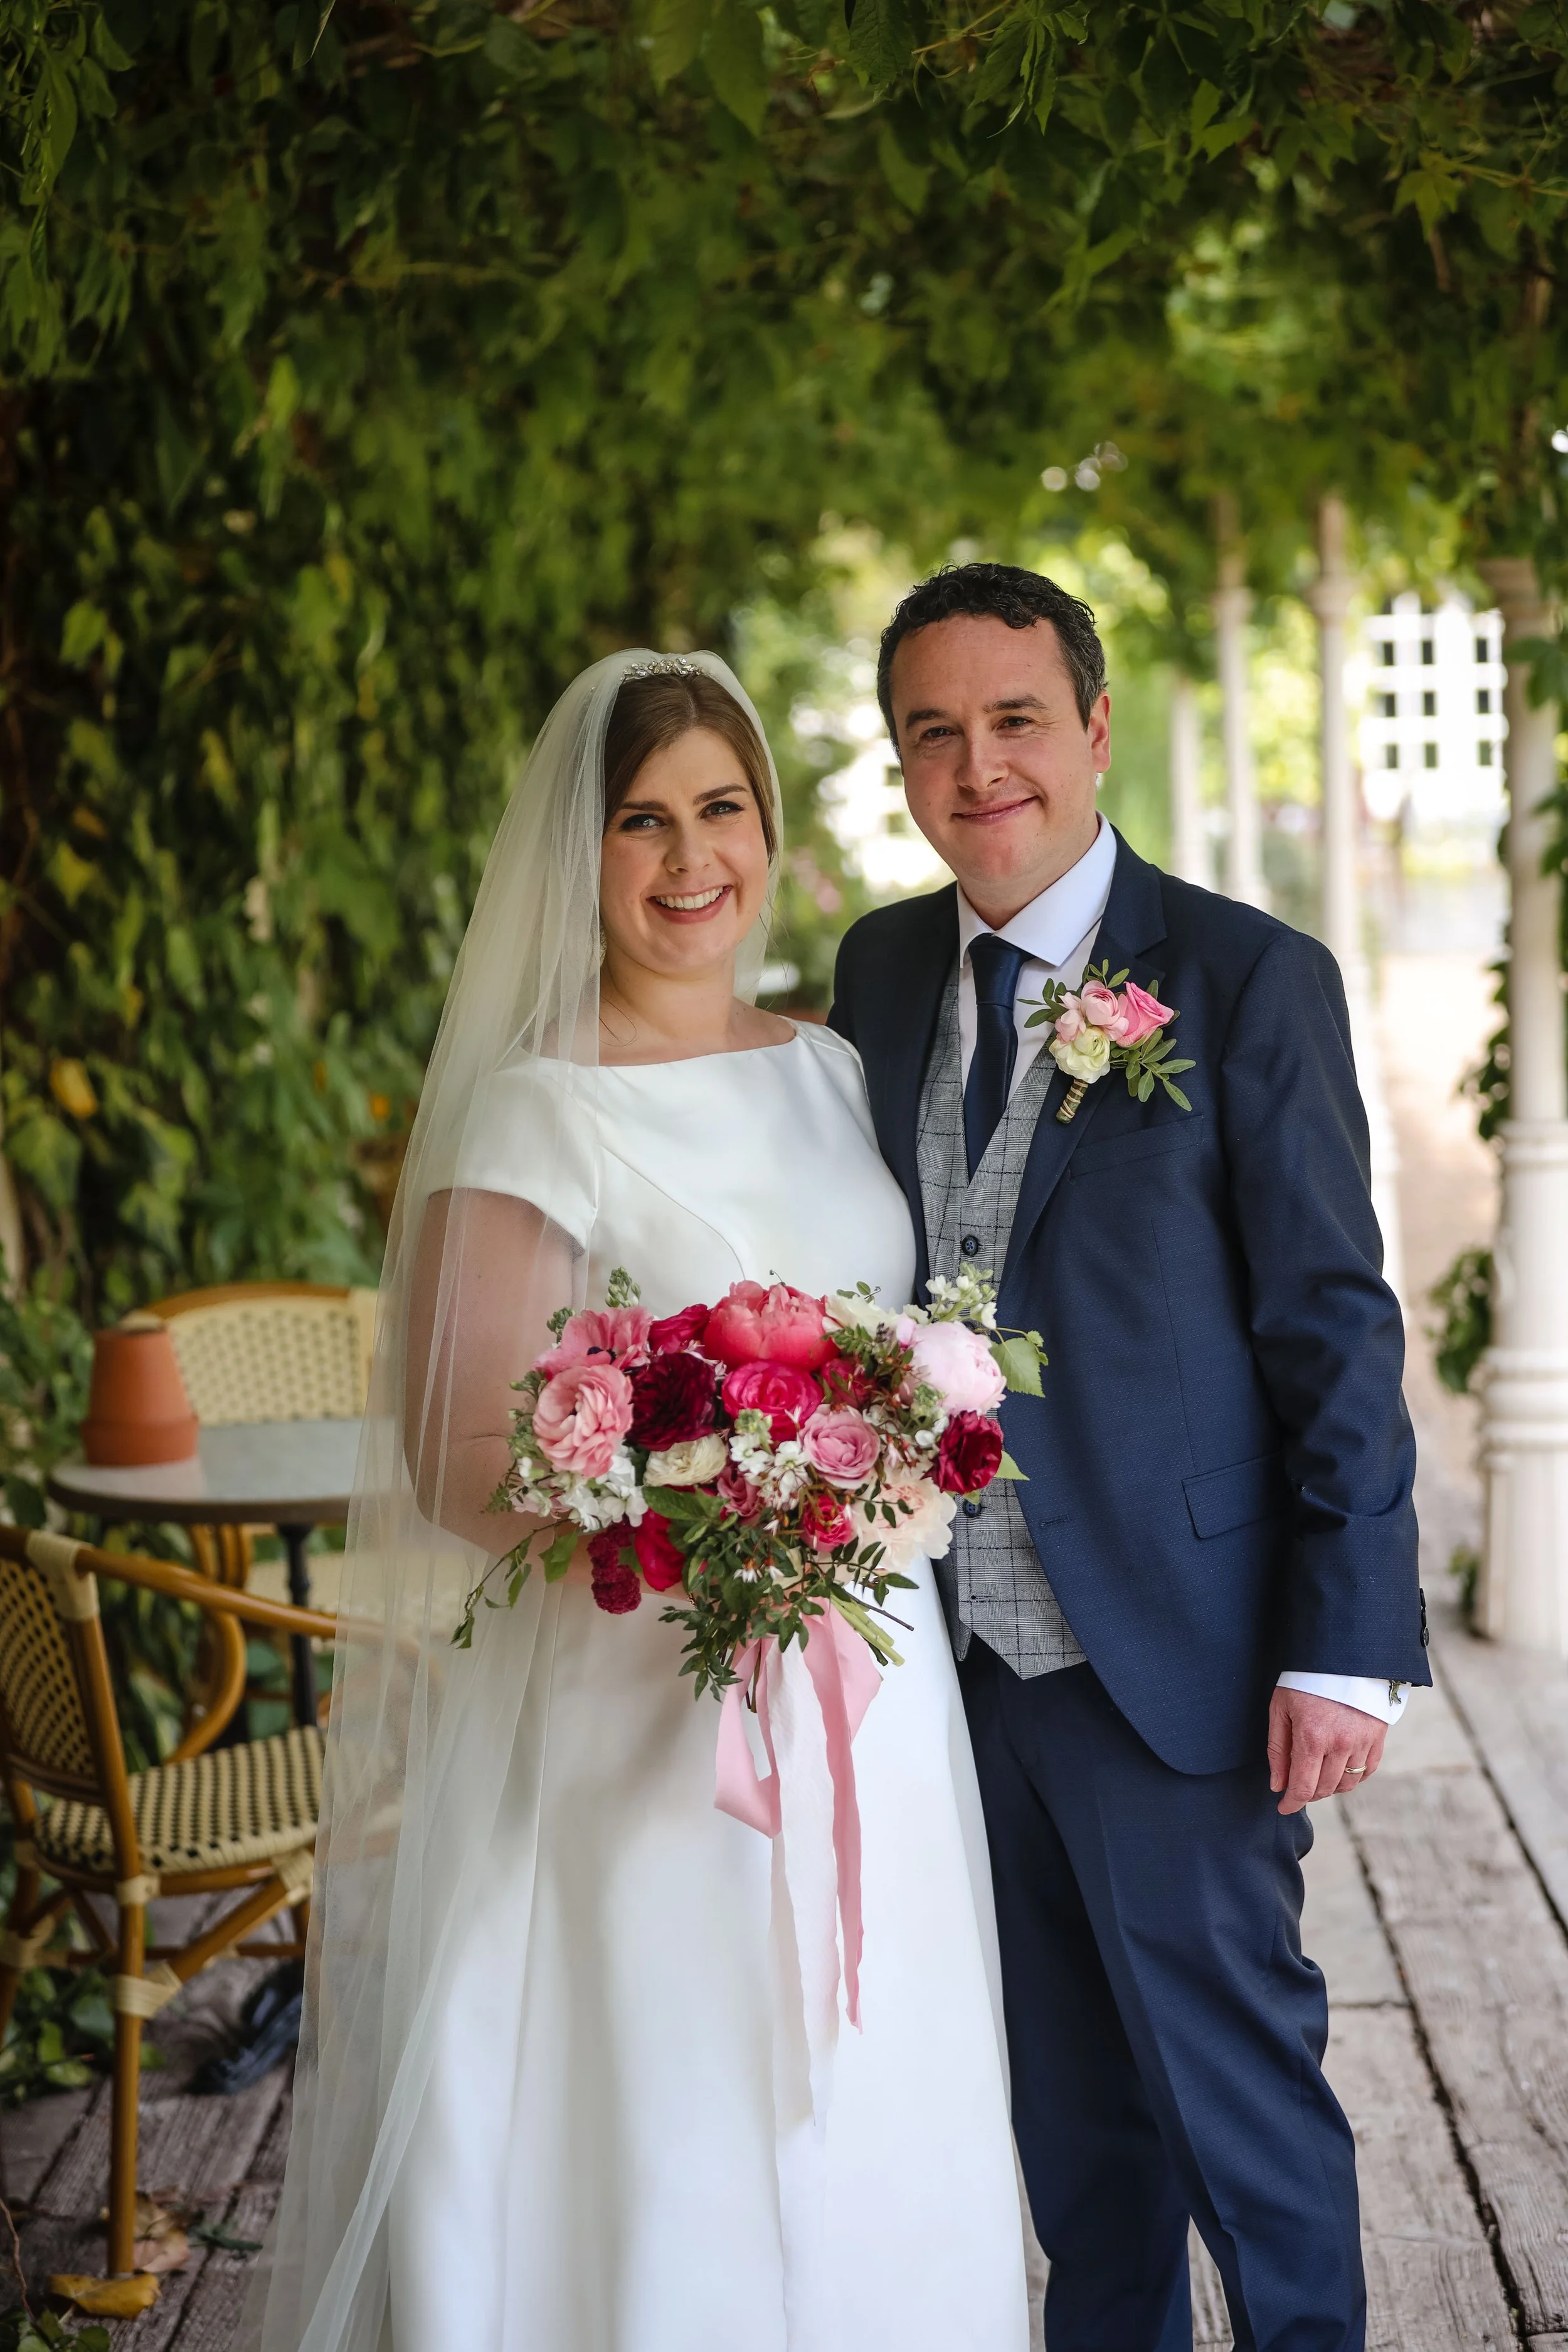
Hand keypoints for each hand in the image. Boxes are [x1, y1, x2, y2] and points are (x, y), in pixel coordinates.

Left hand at [1267, 1688, 1387, 1815]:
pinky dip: (1352, 1778)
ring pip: (1346, 1785)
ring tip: (1316, 1774)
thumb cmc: (1305, 1681)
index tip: (1283, 1807)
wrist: (1343, 1656)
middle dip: (1307, 1793)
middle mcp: (1340, 1744)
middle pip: (1324, 1789)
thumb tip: (1278, 1785)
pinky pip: (1366, 1772)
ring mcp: (1362, 1742)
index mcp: (1312, 1737)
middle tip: (1296, 1784)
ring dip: (1329, 1787)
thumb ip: (1278, 1750)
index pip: (1303, 1788)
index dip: (1291, 1803)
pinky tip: (1339, 1769)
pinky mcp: (1377, 1738)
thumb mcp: (1281, 1709)